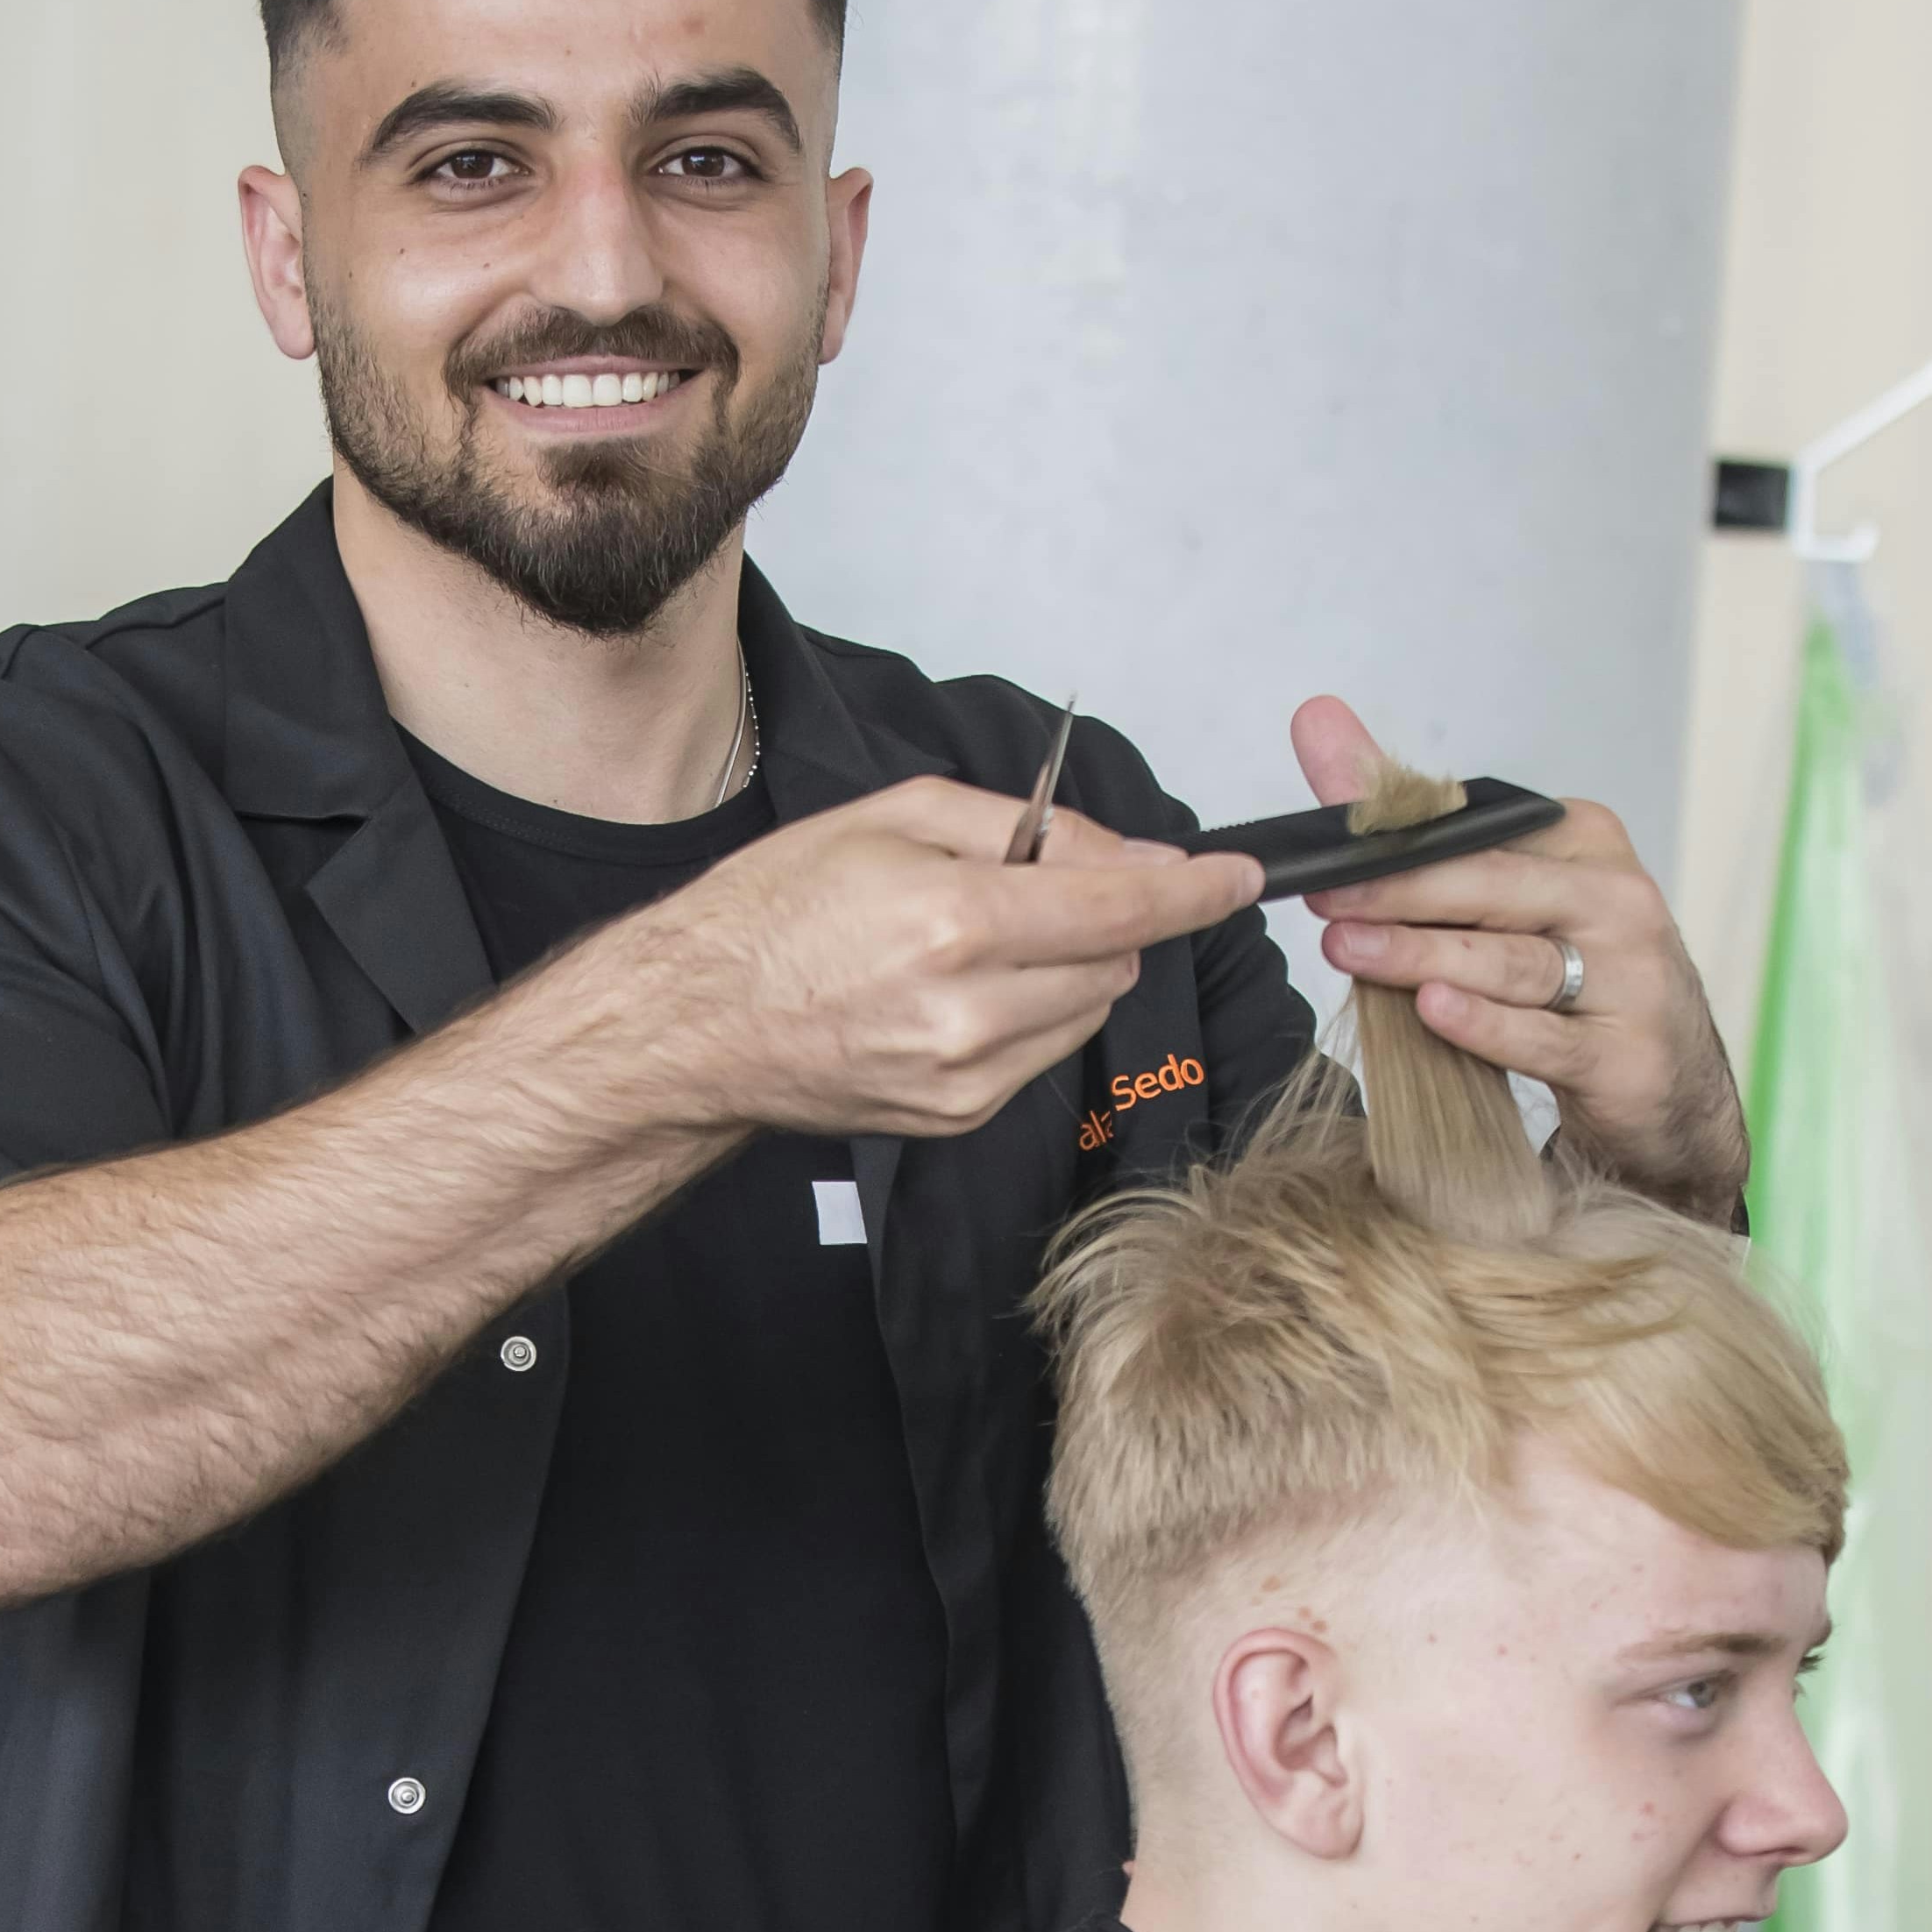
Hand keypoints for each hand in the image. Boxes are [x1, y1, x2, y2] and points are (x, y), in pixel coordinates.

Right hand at [601, 778, 1263, 1143]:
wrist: (693, 1025)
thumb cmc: (772, 912)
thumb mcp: (891, 816)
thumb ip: (1021, 825)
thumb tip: (1122, 851)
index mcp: (954, 919)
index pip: (1121, 904)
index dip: (1193, 887)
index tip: (1238, 876)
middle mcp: (968, 1008)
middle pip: (1115, 961)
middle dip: (1102, 918)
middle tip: (1024, 890)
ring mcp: (964, 1075)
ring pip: (1086, 1012)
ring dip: (1067, 969)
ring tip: (973, 945)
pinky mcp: (955, 1116)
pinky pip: (1039, 1054)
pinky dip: (1024, 1016)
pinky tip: (951, 996)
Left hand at [1286, 694, 1746, 1214]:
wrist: (1668, 1083)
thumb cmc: (1566, 976)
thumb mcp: (1497, 895)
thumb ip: (1404, 819)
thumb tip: (1316, 717)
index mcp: (1583, 843)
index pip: (1482, 834)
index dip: (1400, 841)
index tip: (1327, 847)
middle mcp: (1616, 898)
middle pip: (1496, 888)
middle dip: (1403, 890)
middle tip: (1327, 898)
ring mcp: (1631, 978)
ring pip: (1513, 961)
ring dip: (1425, 955)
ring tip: (1351, 949)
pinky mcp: (1626, 1057)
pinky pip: (1544, 1036)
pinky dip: (1486, 1025)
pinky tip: (1432, 1011)